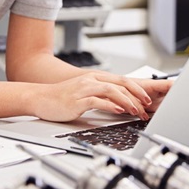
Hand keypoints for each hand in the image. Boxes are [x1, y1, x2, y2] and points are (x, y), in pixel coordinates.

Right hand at [30, 72, 171, 122]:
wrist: (40, 98)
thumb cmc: (62, 97)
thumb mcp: (85, 92)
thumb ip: (101, 95)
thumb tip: (120, 103)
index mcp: (96, 77)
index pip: (122, 80)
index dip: (137, 89)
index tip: (147, 100)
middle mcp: (92, 80)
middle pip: (121, 84)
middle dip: (137, 95)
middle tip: (147, 107)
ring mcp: (85, 89)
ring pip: (112, 90)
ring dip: (127, 101)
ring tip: (136, 110)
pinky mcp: (78, 99)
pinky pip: (98, 100)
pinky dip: (111, 105)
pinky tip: (119, 111)